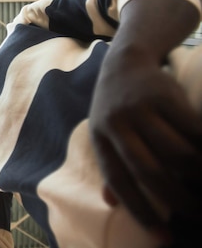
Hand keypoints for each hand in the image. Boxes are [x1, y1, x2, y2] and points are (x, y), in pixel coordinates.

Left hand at [89, 50, 201, 240]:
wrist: (125, 61)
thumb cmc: (115, 107)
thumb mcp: (104, 132)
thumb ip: (109, 164)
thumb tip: (109, 202)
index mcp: (99, 137)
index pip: (118, 180)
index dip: (140, 210)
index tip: (163, 236)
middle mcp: (116, 123)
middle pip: (149, 171)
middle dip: (177, 200)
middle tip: (197, 215)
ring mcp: (140, 108)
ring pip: (177, 153)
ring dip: (199, 176)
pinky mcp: (165, 95)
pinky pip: (193, 129)